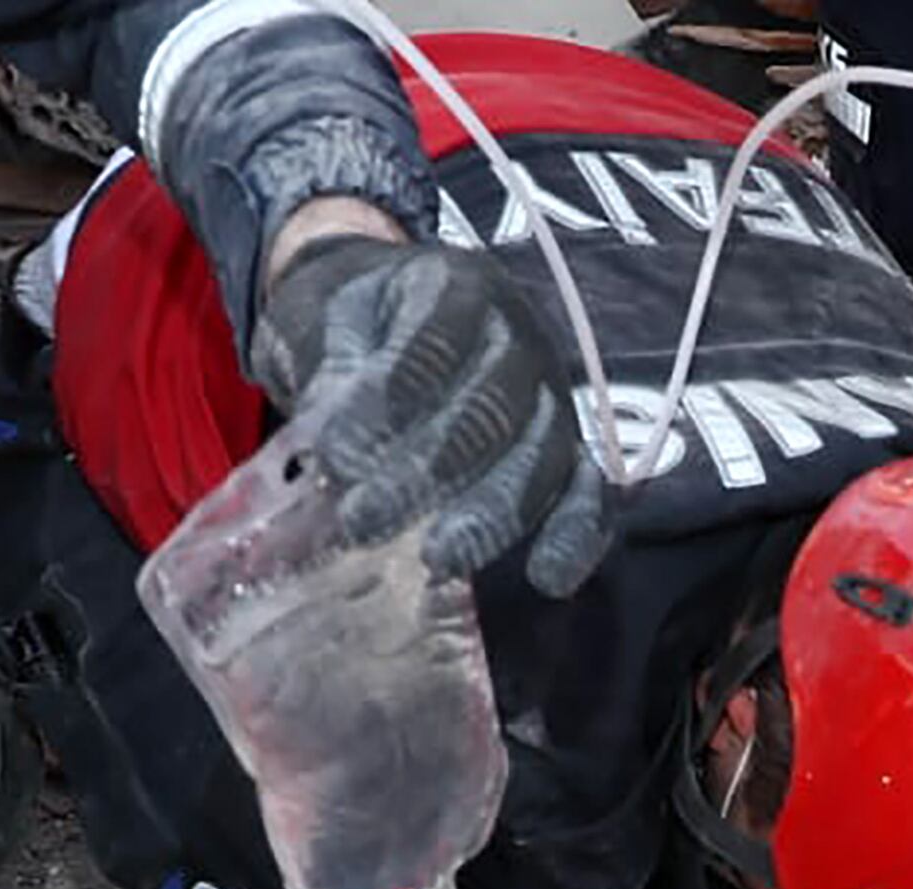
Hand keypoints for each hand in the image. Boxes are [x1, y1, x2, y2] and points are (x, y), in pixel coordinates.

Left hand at [249, 226, 605, 596]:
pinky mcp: (569, 447)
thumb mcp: (324, 320)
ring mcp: (551, 393)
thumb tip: (329, 453)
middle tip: (365, 522)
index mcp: (454, 286)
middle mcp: (518, 336)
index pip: (432, 345)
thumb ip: (328, 372)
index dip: (387, 404)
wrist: (393, 314)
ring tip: (438, 560)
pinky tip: (547, 578)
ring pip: (542, 455)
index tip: (334, 460)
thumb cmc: (355, 323)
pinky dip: (575, 535)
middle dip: (428, 472)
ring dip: (493, 514)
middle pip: (490, 408)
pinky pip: (589, 491)